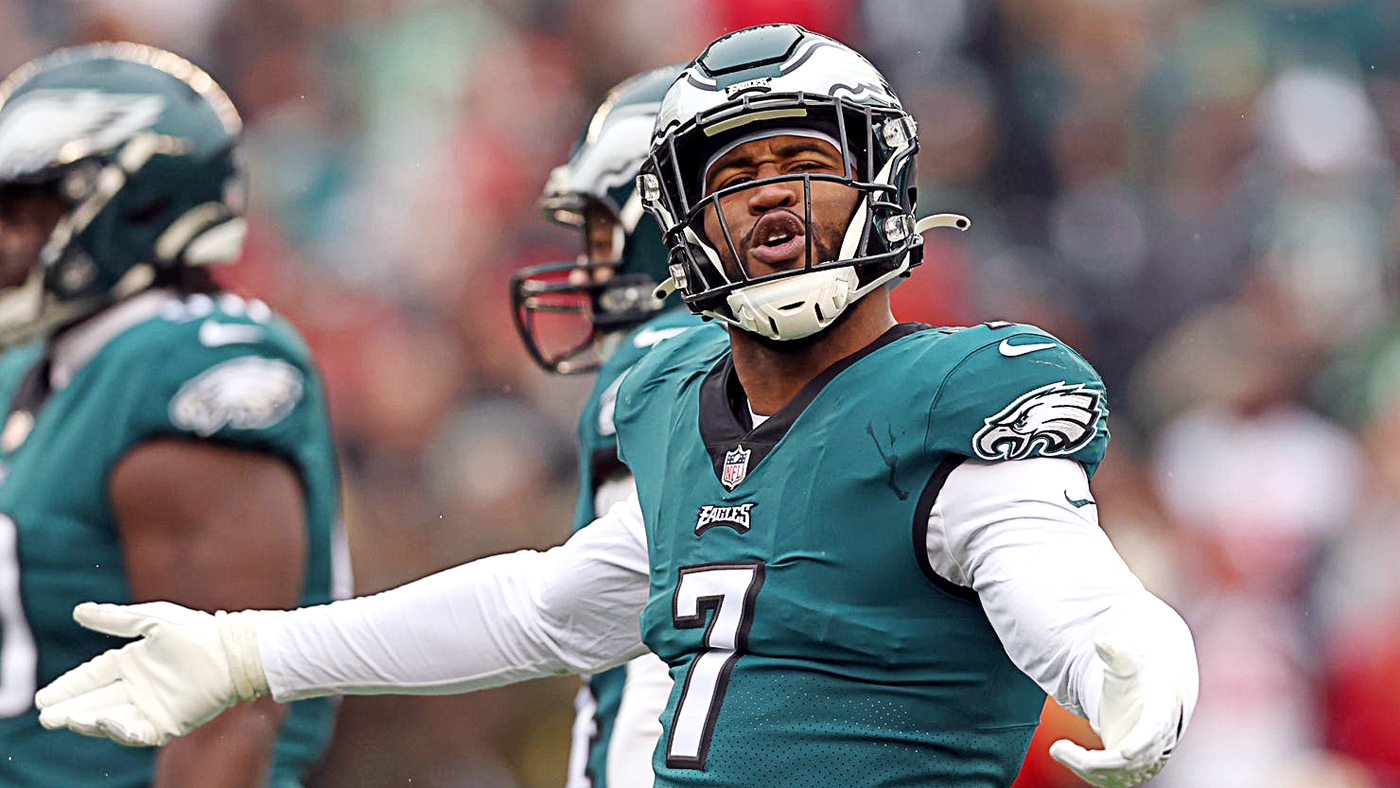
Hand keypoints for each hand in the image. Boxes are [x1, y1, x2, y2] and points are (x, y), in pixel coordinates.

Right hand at [35, 601, 267, 746]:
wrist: (232, 650)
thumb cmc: (196, 631)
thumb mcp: (151, 620)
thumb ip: (115, 619)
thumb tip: (78, 611)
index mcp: (134, 661)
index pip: (93, 676)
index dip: (68, 686)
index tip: (43, 697)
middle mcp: (140, 686)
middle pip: (96, 701)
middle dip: (70, 709)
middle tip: (45, 716)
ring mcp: (153, 706)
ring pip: (111, 719)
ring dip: (88, 721)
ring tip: (68, 719)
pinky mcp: (169, 723)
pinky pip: (137, 733)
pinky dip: (119, 731)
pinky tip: (103, 723)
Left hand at [1049, 639, 1185, 787]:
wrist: (1147, 704)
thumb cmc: (1138, 682)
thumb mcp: (1128, 666)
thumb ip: (1116, 655)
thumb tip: (1101, 642)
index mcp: (1159, 715)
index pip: (1153, 732)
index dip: (1141, 743)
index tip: (1126, 752)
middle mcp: (1155, 744)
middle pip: (1128, 762)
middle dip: (1095, 762)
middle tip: (1059, 749)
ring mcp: (1143, 760)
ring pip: (1115, 775)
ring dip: (1083, 766)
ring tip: (1058, 750)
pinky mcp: (1128, 771)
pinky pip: (1106, 779)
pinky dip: (1082, 770)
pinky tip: (1063, 753)